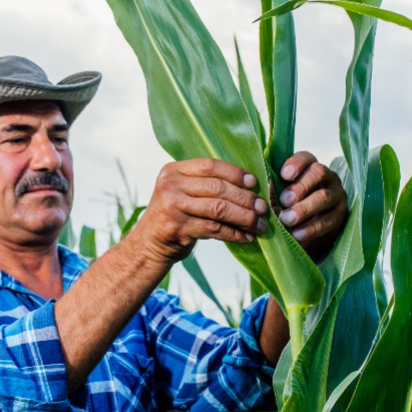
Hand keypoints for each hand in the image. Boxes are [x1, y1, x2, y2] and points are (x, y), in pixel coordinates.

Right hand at [132, 158, 268, 265]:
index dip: (235, 173)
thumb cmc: (173, 216)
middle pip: (218, 188)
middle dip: (245, 198)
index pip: (210, 166)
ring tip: (260, 224)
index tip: (254, 182)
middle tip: (263, 207)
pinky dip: (235, 234)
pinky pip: (215, 229)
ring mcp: (172, 207)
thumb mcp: (181, 192)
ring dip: (244, 218)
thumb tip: (249, 185)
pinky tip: (247, 237)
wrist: (148, 244)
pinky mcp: (177, 229)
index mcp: (173, 170)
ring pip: (219, 209)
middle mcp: (170, 185)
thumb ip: (205, 184)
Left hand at [275, 152, 347, 260]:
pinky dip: (312, 228)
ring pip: (324, 197)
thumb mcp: (281, 196)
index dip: (296, 164)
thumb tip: (262, 193)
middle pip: (318, 173)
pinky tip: (298, 234)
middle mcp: (327, 177)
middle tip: (284, 201)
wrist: (309, 229)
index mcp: (310, 167)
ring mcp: (337, 195)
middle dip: (300, 187)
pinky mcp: (341, 214)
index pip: (306, 158)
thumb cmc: (291, 206)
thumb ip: (274, 191)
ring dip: (304, 209)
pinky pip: (329, 220)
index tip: (284, 175)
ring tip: (287, 220)